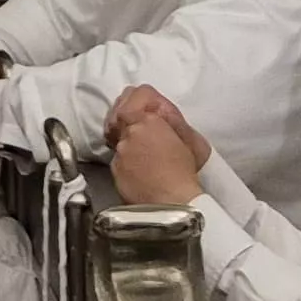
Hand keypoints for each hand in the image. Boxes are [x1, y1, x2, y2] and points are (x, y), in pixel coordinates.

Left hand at [106, 86, 205, 207]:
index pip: (132, 99)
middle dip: (127, 122)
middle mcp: (130, 132)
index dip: (133, 103)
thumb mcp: (187, 139)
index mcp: (149, 120)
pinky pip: (117, 160)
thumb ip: (168, 123)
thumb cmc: (185, 172)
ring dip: (126, 143)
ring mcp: (120, 151)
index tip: (138, 111)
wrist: (173, 202)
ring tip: (141, 156)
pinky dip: (125, 162)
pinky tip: (137, 172)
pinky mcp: (114, 170)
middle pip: (119, 117)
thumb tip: (159, 116)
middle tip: (138, 132)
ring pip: (118, 140)